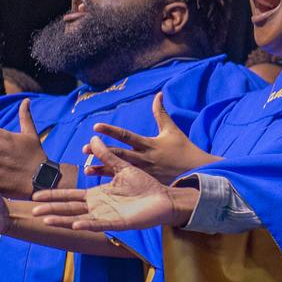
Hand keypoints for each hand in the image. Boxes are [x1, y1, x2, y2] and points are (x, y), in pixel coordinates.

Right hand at [33, 137, 192, 232]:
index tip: (36, 196)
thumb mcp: (122, 167)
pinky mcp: (118, 223)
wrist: (164, 198)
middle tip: (32, 210)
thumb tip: (92, 138)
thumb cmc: (145, 186)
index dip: (54, 195)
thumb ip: (106, 155)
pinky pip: (99, 224)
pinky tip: (75, 224)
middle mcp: (98, 207)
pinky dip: (87, 224)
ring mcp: (106, 216)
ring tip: (45, 220)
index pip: (70, 195)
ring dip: (62, 219)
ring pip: (79, 218)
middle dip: (51, 208)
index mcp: (98, 194)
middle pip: (69, 208)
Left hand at [87, 92, 216, 183]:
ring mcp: (144, 173)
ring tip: (86, 170)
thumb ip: (161, 113)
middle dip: (101, 152)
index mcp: (149, 144)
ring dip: (102, 170)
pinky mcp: (146, 184)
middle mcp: (144, 159)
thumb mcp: (172, 130)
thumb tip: (158, 94)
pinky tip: (101, 187)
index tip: (96, 126)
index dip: (111, 130)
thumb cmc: (184, 149)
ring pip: (119, 171)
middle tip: (84, 148)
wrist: (197, 172)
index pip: (126, 135)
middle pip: (119, 154)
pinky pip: (127, 185)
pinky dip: (114, 185)